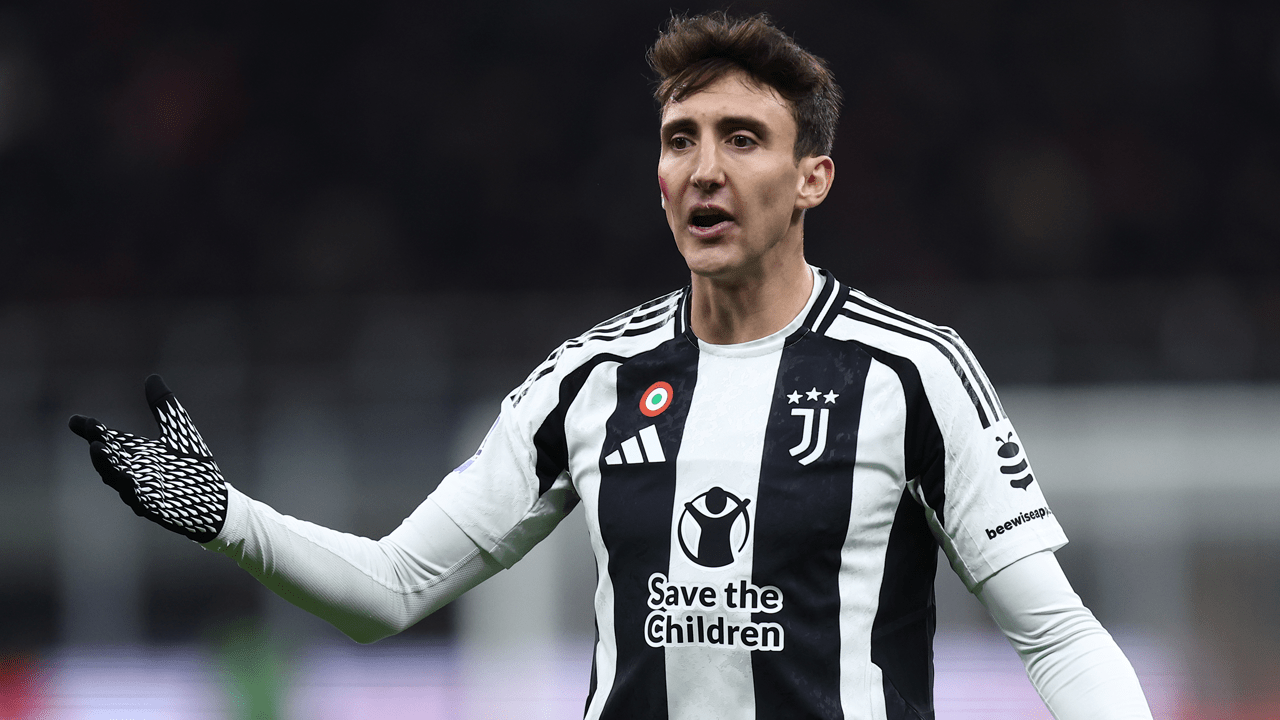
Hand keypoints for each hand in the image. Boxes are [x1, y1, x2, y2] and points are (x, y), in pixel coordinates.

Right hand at [69, 375, 228, 542]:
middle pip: (109, 460)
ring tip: (97, 449)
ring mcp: (143, 492)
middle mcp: (134, 472)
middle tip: (90, 434)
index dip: (92, 431)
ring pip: (118, 480)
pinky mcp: (156, 508)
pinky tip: (126, 481)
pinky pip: (141, 500)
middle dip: (99, 448)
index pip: (109, 439)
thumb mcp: (179, 431)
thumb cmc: (193, 466)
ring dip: (108, 466)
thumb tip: (151, 377)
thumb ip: (164, 407)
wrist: (213, 500)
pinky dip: (132, 491)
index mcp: (137, 453)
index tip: (75, 421)